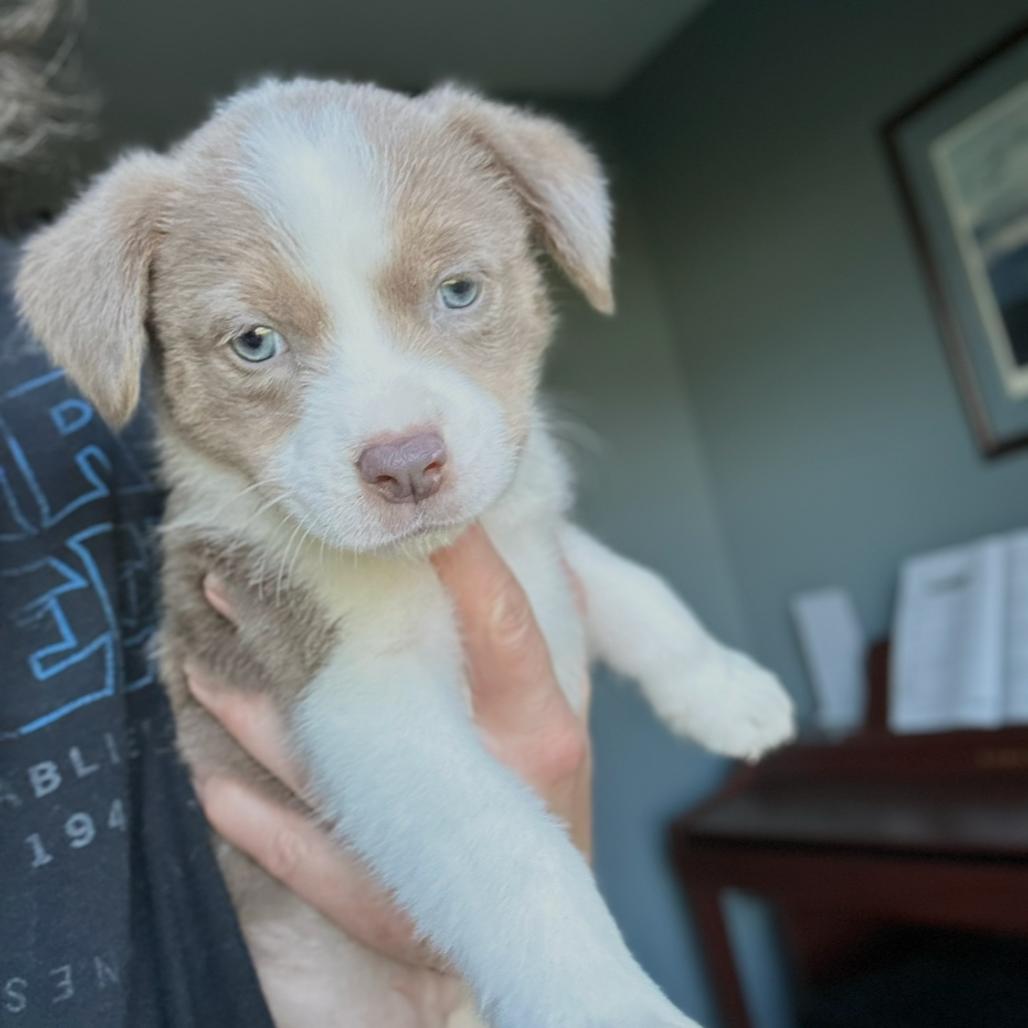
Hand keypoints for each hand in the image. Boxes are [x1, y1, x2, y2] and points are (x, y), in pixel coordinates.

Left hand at [185, 524, 591, 968]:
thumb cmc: (546, 800)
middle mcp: (491, 775)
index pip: (500, 620)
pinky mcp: (384, 899)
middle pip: (382, 681)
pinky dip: (247, 810)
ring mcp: (434, 839)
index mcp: (542, 723)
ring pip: (320, 761)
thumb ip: (540, 635)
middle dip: (298, 624)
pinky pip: (295, 849)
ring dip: (249, 708)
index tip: (397, 503)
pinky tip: (208, 776)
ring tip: (202, 656)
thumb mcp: (562, 717)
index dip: (457, 557)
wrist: (534, 917)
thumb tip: (521, 539)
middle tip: (228, 575)